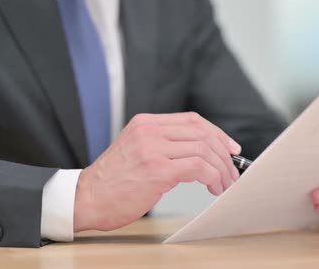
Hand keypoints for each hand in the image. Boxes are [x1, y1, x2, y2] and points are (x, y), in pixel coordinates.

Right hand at [73, 112, 240, 231]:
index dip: (217, 133)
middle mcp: (150, 131)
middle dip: (224, 153)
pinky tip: (214, 188)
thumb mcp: (135, 149)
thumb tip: (200, 152)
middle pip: (202, 133)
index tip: (231, 148)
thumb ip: (162, 143)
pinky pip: (198, 167)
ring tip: (225, 184)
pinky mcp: (157, 169)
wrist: (85, 198)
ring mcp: (153, 148)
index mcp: (145, 122)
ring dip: (221, 169)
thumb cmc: (112, 181)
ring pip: (204, 149)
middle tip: (232, 171)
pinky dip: (213, 177)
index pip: (192, 120)